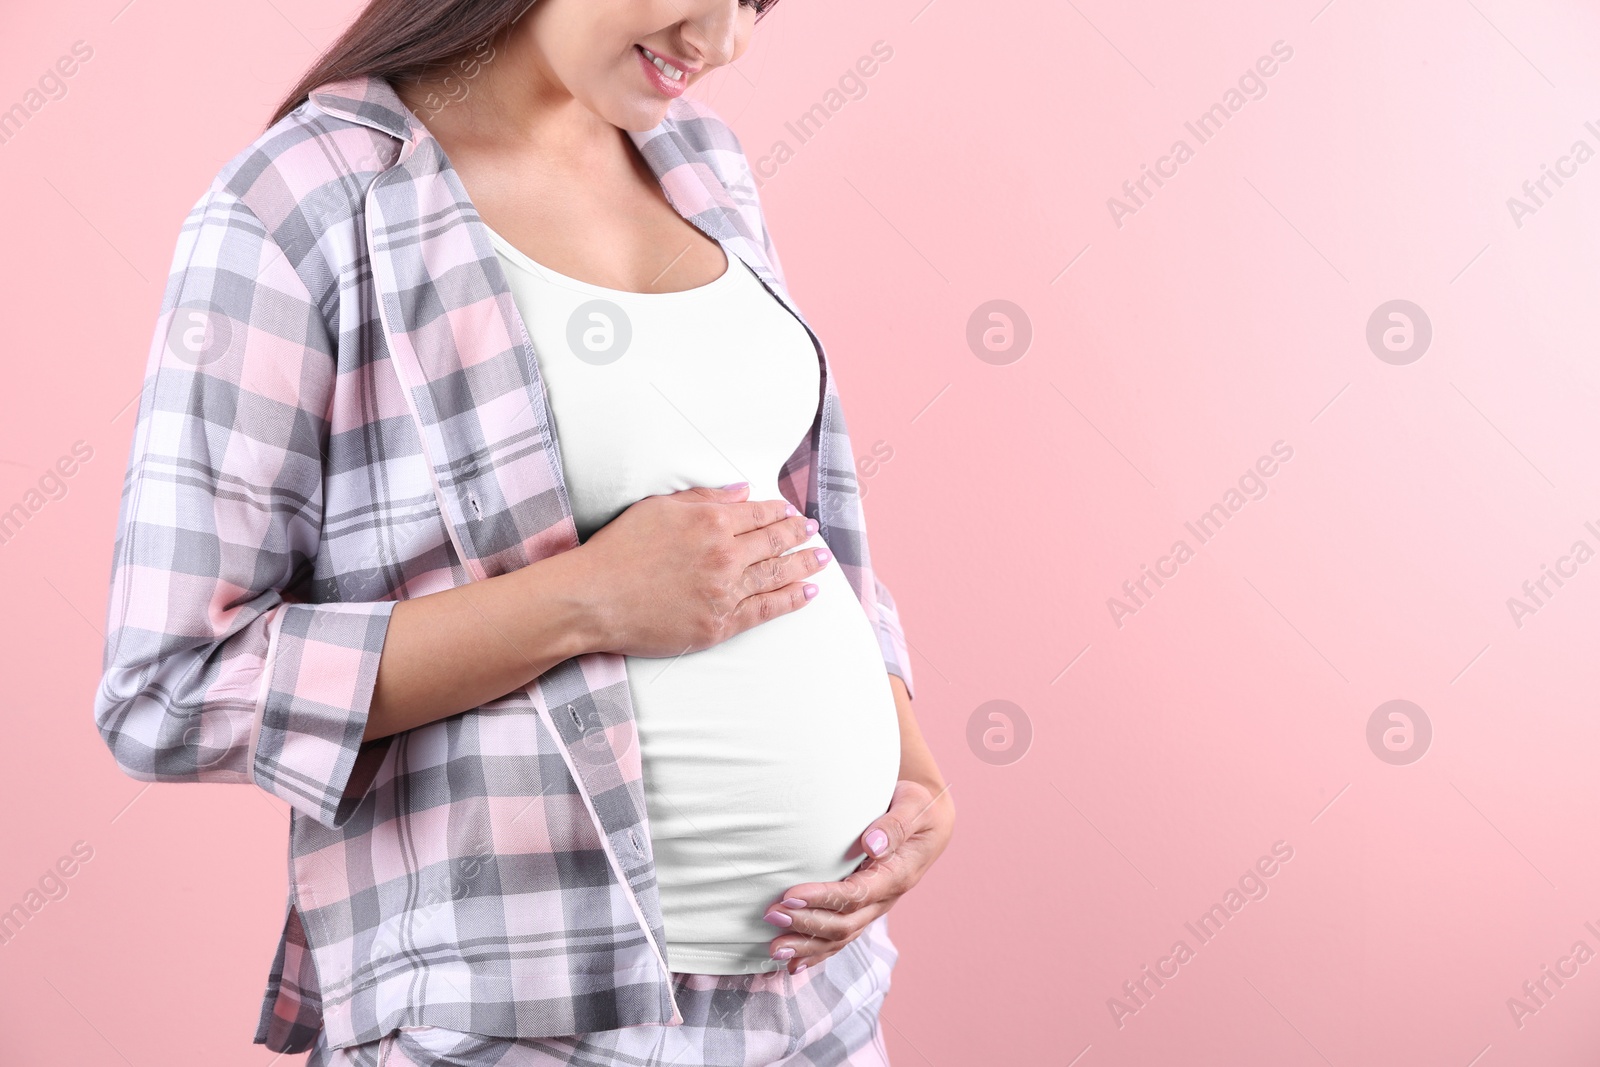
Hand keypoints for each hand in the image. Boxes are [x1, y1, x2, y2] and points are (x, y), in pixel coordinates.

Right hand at [576, 482, 829, 657]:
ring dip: (804, 564)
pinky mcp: (719, 625)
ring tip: (822, 558)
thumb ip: (704, 498)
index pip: (758, 514)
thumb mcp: (658, 508)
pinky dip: (791, 599)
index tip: (792, 511)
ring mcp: (725, 593)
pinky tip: (808, 592)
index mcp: (711, 522)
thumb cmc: (618, 550)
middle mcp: (725, 556)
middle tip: (813, 530)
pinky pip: (766, 610)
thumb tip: (743, 492)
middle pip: (774, 542)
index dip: (779, 512)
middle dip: (798, 533)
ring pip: (777, 574)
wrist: (593, 599)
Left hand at [761, 778, 955, 972]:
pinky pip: (842, 939)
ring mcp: (875, 907)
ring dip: (807, 945)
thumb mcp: (914, 806)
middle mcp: (885, 898)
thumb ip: (895, 825)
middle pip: (845, 923)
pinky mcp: (865, 909)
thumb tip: (872, 844)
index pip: (856, 894)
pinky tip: (794, 964)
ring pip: (841, 938)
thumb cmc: (919, 808)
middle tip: (771, 915)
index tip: (789, 896)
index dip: (822, 898)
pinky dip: (817, 954)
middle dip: (806, 924)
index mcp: (897, 875)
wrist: (928, 821)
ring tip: (774, 949)